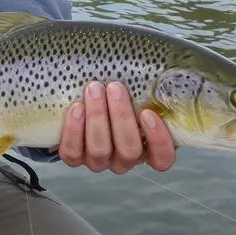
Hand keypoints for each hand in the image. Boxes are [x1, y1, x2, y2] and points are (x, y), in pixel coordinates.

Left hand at [57, 81, 175, 173]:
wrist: (83, 94)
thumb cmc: (114, 91)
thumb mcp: (136, 90)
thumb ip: (148, 90)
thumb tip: (156, 73)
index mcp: (146, 147)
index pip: (162, 158)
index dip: (158, 140)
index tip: (148, 113)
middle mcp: (124, 159)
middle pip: (129, 151)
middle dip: (121, 117)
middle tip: (115, 87)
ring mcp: (98, 160)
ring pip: (100, 150)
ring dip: (97, 117)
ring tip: (94, 89)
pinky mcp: (74, 157)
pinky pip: (73, 152)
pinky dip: (74, 130)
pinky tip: (77, 107)